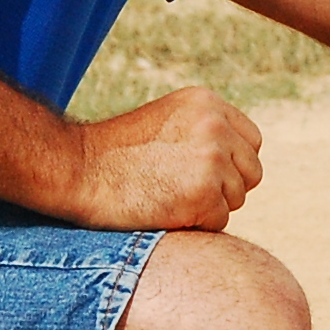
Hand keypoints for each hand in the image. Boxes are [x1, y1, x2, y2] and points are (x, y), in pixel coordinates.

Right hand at [68, 87, 263, 231]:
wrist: (77, 170)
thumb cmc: (115, 154)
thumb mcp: (166, 122)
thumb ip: (204, 132)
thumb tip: (238, 162)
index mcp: (207, 104)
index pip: (251, 142)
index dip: (232, 164)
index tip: (204, 175)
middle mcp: (216, 126)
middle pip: (250, 172)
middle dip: (225, 188)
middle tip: (184, 192)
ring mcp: (212, 158)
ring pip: (236, 199)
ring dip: (209, 208)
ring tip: (169, 198)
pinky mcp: (203, 193)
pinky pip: (219, 222)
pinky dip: (195, 225)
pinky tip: (164, 212)